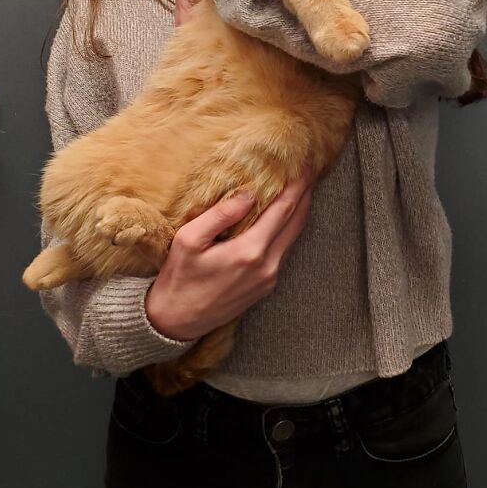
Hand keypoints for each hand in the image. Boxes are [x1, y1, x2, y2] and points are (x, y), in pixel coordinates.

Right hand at [144, 172, 313, 340]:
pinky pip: (285, 250)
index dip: (298, 185)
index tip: (305, 165)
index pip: (284, 210)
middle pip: (297, 222)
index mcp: (249, 251)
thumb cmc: (178, 279)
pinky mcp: (266, 286)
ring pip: (294, 238)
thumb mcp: (189, 240)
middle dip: (305, 194)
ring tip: (301, 189)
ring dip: (300, 211)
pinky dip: (290, 229)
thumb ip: (220, 215)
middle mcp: (267, 265)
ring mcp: (269, 278)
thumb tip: (250, 193)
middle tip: (309, 171)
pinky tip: (285, 218)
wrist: (176, 322)